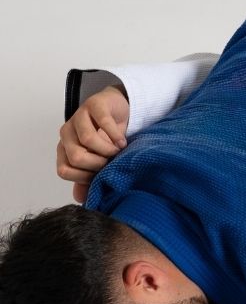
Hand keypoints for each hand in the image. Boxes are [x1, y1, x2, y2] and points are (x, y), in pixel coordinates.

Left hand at [57, 84, 129, 202]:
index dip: (84, 178)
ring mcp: (78, 117)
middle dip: (99, 164)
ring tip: (119, 151)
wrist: (117, 110)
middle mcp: (67, 133)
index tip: (101, 175)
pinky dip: (116, 136)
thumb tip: (81, 199)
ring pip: (88, 140)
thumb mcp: (98, 161)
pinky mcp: (94, 105)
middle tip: (112, 162)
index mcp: (65, 149)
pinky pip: (103, 123)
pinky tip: (123, 142)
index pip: (64, 170)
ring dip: (108, 150)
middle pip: (76, 157)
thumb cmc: (107, 138)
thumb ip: (88, 179)